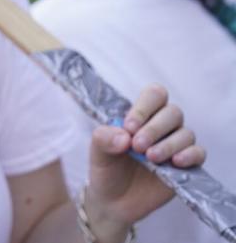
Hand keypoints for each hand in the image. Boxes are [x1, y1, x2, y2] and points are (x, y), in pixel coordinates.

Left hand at [83, 84, 204, 239]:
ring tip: (150, 158)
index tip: (129, 126)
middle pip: (172, 112)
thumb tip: (124, 136)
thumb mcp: (97, 151)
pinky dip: (190, 155)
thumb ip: (104, 137)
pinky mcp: (186, 165)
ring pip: (186, 133)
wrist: (114, 201)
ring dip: (169, 144)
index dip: (145, 107)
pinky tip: (175, 162)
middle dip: (155, 128)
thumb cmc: (107, 169)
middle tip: (138, 145)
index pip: (154, 95)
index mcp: (141, 116)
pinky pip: (199, 153)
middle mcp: (161, 127)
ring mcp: (175, 145)